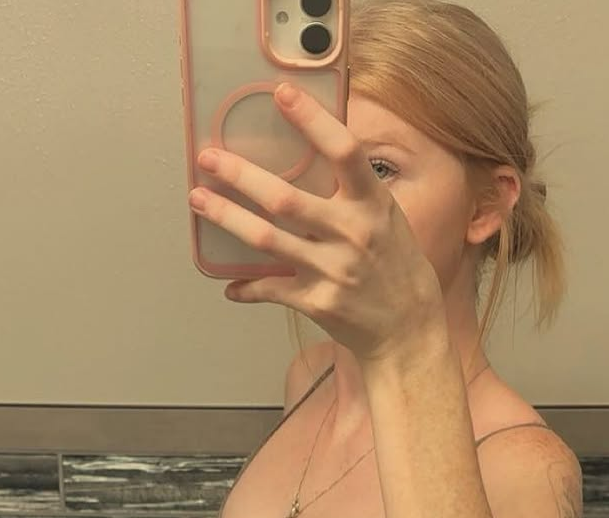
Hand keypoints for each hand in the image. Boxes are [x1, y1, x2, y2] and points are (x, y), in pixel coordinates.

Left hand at [188, 82, 447, 365]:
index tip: (281, 93)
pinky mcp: (317, 303)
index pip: (344, 151)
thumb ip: (355, 192)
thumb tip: (313, 156)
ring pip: (266, 240)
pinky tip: (230, 284)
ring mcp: (332, 271)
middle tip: (209, 158)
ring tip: (199, 200)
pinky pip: (270, 289)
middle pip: (285, 199)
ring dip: (226, 218)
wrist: (409, 332)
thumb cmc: (398, 269)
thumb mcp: (387, 219)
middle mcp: (352, 235)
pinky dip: (247, 287)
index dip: (313, 120)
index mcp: (373, 205)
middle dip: (241, 176)